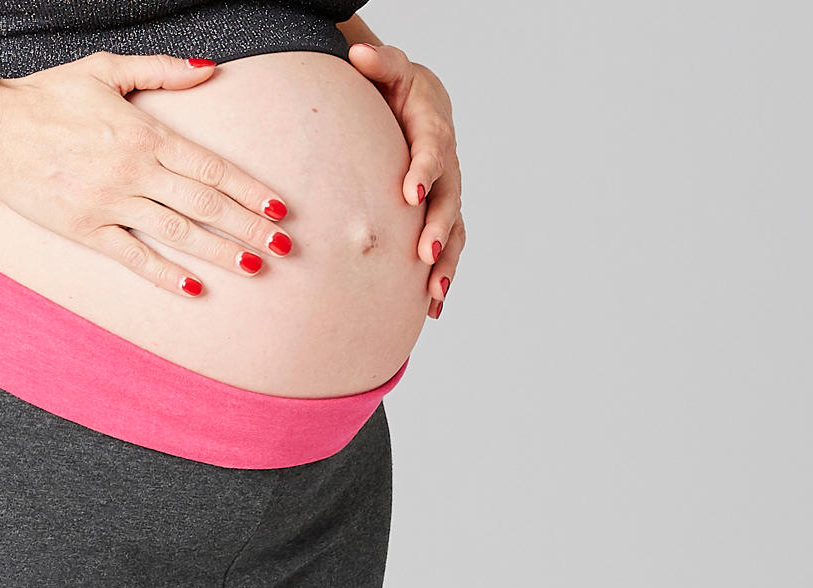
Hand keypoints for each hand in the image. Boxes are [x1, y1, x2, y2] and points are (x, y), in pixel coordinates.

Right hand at [0, 53, 292, 296]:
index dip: (249, 189)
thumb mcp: (107, 70)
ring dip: (219, 252)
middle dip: (249, 227)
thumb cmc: (50, 96)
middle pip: (205, 204)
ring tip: (254, 268)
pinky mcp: (87, 230)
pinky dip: (164, 274)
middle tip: (283, 248)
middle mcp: (135, 172)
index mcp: (146, 134)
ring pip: (178, 232)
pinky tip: (193, 288)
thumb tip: (210, 69)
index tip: (278, 208)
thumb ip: (162, 71)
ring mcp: (111, 204)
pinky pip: (133, 256)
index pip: (211, 166)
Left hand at [345, 40, 463, 316]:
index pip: (432, 150)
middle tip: (425, 252)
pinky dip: (443, 276)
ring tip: (434, 292)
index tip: (409, 193)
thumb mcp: (391, 71)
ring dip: (445, 262)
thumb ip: (379, 64)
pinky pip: (448, 248)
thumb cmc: (399, 90)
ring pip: (453, 230)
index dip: (423, 171)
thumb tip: (359, 54)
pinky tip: (433, 307)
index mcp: (432, 130)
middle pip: (448, 198)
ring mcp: (447, 194)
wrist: (421, 106)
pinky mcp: (442, 216)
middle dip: (438, 227)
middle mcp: (446, 166)